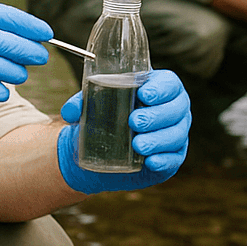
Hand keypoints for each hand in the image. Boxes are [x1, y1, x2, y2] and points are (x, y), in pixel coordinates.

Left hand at [57, 69, 190, 193]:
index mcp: (159, 88)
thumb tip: (70, 112)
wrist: (103, 151)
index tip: (143, 94)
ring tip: (138, 145)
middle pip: (176, 108)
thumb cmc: (105, 118)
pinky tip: (150, 162)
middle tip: (133, 121)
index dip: (161, 88)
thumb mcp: (92, 107)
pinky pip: (174, 159)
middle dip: (156, 116)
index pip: (169, 83)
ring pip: (176, 135)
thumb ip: (80, 104)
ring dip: (158, 140)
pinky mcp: (173, 157)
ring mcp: (175, 133)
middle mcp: (174, 109)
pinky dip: (163, 160)